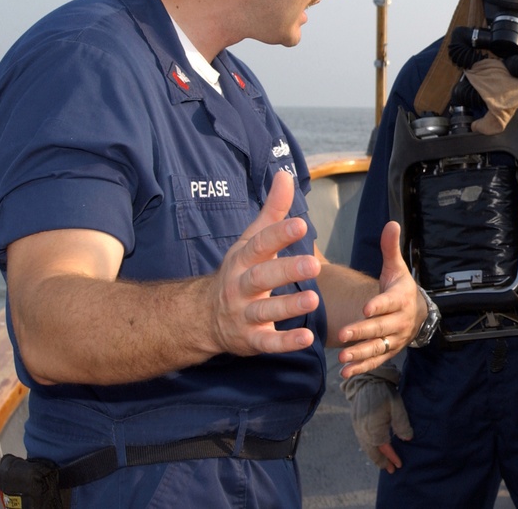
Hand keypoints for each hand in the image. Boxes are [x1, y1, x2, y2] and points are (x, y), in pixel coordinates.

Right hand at [207, 170, 320, 356]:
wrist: (203, 316)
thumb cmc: (238, 271)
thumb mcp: (250, 239)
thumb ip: (272, 210)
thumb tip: (284, 175)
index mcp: (243, 259)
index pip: (260, 244)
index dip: (279, 234)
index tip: (301, 224)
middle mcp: (240, 286)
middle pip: (262, 277)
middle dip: (286, 271)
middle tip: (314, 265)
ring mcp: (243, 314)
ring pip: (264, 311)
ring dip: (288, 306)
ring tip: (313, 300)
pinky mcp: (250, 340)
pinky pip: (267, 343)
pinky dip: (286, 343)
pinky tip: (307, 339)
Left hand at [336, 221, 423, 378]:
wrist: (418, 313)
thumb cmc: (399, 287)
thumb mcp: (396, 267)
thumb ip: (390, 248)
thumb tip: (391, 223)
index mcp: (401, 298)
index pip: (390, 302)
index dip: (379, 306)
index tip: (366, 308)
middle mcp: (400, 320)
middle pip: (381, 328)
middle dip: (363, 332)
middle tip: (344, 334)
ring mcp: (394, 338)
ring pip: (378, 348)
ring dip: (360, 353)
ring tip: (343, 358)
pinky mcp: (389, 352)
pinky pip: (375, 361)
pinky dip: (361, 368)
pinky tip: (345, 372)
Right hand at [341, 363, 411, 473]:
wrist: (366, 380)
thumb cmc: (383, 392)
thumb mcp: (396, 406)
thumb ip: (401, 423)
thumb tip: (407, 439)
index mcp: (374, 428)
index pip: (384, 448)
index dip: (392, 457)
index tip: (399, 464)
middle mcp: (363, 430)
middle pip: (372, 452)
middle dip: (382, 462)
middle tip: (392, 469)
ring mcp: (358, 427)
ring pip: (366, 447)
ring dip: (375, 456)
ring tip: (384, 463)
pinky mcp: (355, 423)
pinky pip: (362, 440)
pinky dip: (369, 448)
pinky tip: (375, 448)